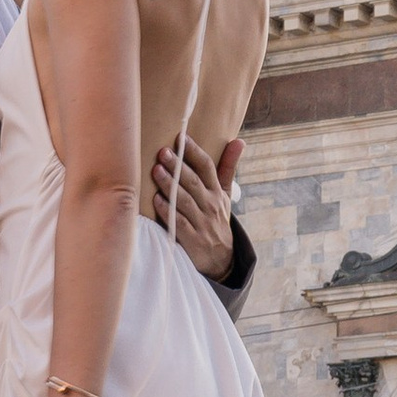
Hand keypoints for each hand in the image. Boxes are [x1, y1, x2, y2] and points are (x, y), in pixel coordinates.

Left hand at [153, 132, 241, 278]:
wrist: (221, 258)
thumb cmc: (216, 219)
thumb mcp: (225, 194)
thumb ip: (228, 167)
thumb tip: (239, 141)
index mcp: (217, 192)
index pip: (207, 167)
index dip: (194, 152)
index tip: (181, 138)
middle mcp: (210, 205)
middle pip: (193, 182)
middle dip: (178, 166)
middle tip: (163, 152)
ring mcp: (201, 223)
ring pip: (184, 200)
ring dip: (170, 185)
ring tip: (156, 170)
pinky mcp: (192, 240)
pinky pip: (179, 223)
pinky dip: (167, 211)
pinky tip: (156, 200)